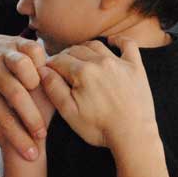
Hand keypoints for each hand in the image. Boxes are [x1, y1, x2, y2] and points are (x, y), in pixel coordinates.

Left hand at [0, 27, 47, 160]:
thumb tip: (13, 151)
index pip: (2, 119)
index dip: (19, 139)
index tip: (32, 155)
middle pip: (16, 96)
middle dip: (32, 119)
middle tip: (42, 135)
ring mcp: (3, 54)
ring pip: (24, 67)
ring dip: (36, 83)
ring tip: (43, 98)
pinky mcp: (14, 41)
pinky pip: (33, 49)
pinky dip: (41, 61)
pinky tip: (44, 74)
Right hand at [40, 38, 157, 150]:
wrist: (133, 136)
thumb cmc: (99, 128)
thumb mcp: (69, 113)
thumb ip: (53, 88)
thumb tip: (41, 70)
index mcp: (82, 72)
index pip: (58, 60)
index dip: (49, 66)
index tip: (46, 72)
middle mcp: (100, 61)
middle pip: (75, 50)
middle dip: (64, 57)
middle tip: (61, 68)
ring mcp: (119, 62)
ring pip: (96, 45)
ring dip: (84, 49)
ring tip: (79, 59)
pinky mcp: (136, 67)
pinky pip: (128, 44)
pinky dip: (119, 40)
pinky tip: (111, 41)